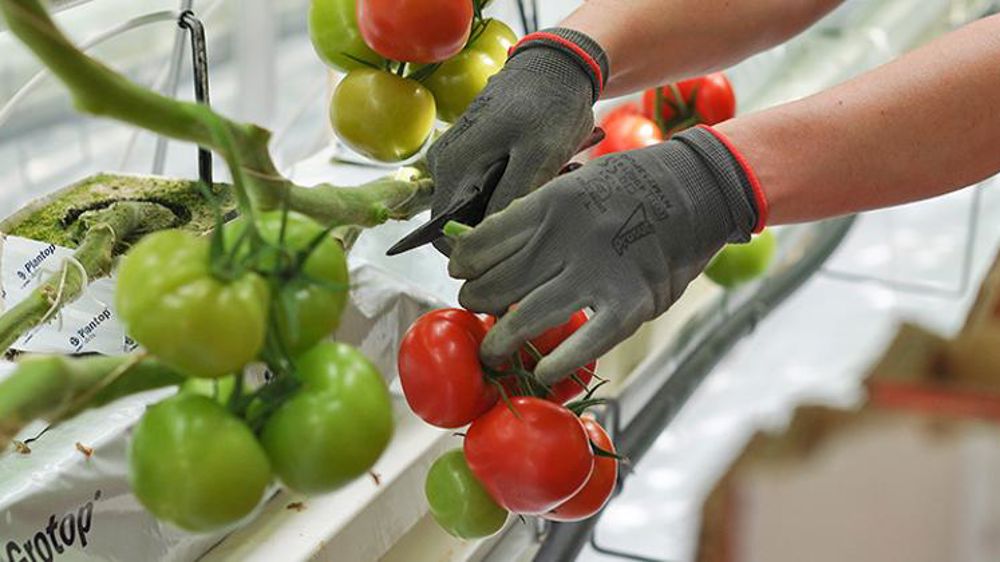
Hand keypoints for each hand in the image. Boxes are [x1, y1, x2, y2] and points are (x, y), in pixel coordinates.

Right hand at [427, 28, 608, 252]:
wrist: (554, 64)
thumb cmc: (549, 105)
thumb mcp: (539, 155)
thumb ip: (510, 199)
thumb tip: (489, 240)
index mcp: (452, 169)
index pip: (445, 237)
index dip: (477, 252)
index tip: (516, 248)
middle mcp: (443, 166)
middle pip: (462, 223)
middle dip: (500, 225)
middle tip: (542, 208)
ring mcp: (455, 158)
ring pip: (477, 206)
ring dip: (509, 206)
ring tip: (548, 185)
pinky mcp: (470, 153)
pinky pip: (484, 187)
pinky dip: (512, 189)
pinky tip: (541, 175)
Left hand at [448, 126, 765, 382]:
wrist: (697, 190)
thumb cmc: (629, 188)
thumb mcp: (574, 185)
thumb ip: (534, 215)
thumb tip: (482, 243)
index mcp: (548, 205)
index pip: (482, 243)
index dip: (463, 264)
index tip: (462, 273)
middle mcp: (566, 239)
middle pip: (498, 283)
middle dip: (476, 301)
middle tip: (476, 308)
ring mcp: (596, 274)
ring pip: (526, 317)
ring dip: (500, 341)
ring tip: (493, 351)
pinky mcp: (628, 305)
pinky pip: (582, 343)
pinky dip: (556, 362)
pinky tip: (541, 370)